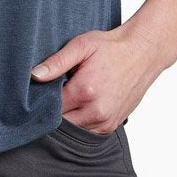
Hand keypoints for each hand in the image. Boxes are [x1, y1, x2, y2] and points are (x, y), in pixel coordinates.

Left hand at [30, 19, 173, 133]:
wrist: (142, 52)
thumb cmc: (111, 47)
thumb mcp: (81, 45)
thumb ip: (57, 62)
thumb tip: (34, 75)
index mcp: (85, 91)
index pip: (50, 108)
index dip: (43, 100)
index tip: (41, 90)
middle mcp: (96, 111)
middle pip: (60, 122)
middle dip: (54, 111)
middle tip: (54, 93)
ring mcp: (106, 121)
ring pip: (74, 129)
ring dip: (68, 117)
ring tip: (70, 97)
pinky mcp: (113, 124)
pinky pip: (88, 131)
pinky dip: (82, 122)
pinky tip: (81, 105)